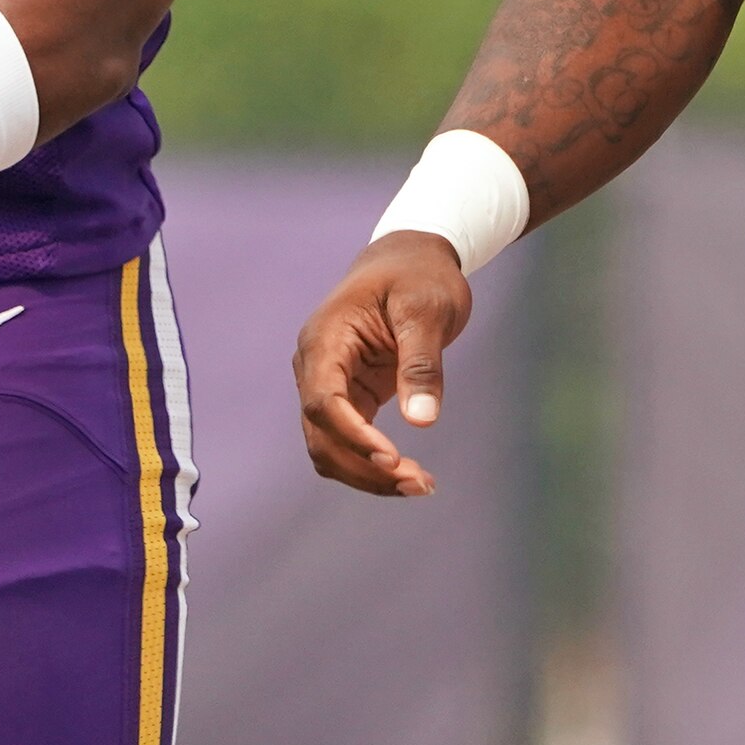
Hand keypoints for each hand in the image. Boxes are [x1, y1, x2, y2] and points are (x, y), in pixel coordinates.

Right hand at [294, 232, 473, 498]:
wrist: (411, 259)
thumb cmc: (418, 276)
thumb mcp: (428, 309)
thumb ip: (422, 362)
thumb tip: (421, 421)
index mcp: (325, 338)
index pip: (323, 401)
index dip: (353, 435)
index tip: (393, 458)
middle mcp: (316, 366)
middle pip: (321, 435)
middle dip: (365, 467)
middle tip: (420, 483)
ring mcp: (328, 384)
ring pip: (329, 448)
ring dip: (368, 475)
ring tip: (421, 484)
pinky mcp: (347, 397)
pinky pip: (347, 442)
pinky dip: (372, 464)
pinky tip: (409, 475)